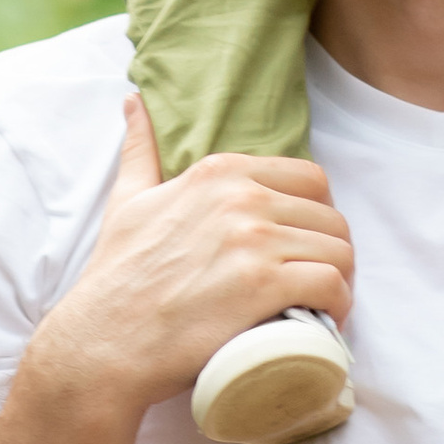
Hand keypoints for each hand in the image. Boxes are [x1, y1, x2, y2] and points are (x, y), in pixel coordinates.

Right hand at [33, 100, 354, 418]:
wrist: (104, 341)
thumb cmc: (117, 276)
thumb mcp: (127, 201)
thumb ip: (141, 150)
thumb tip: (135, 101)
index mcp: (219, 172)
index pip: (309, 179)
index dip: (314, 216)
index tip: (301, 246)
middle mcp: (242, 199)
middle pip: (330, 216)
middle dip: (329, 251)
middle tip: (313, 280)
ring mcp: (255, 242)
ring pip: (338, 250)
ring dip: (338, 280)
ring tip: (321, 303)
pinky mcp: (265, 287)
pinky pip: (332, 284)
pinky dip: (338, 305)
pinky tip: (324, 319)